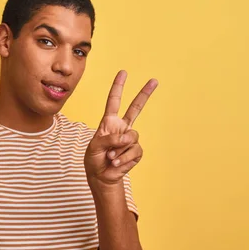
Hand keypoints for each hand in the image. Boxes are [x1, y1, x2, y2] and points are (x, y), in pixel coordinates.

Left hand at [84, 70, 157, 186]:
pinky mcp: (136, 151)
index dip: (118, 87)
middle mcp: (121, 127)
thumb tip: (126, 138)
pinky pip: (134, 150)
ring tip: (110, 157)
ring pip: (131, 136)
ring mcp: (130, 139)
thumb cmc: (94, 160)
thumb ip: (108, 138)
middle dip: (144, 94)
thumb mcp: (94, 146)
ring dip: (118, 149)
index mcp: (109, 122)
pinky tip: (116, 163)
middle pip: (135, 108)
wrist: (101, 177)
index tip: (123, 72)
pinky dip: (123, 158)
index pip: (114, 101)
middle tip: (154, 80)